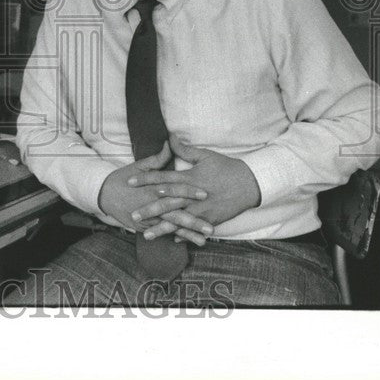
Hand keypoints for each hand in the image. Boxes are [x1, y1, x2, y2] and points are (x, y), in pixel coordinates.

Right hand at [98, 143, 210, 245]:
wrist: (103, 194)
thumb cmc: (122, 178)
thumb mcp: (139, 165)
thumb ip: (157, 158)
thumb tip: (169, 143)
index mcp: (152, 187)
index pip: (174, 188)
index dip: (189, 191)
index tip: (205, 193)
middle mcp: (150, 204)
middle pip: (175, 213)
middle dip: (193, 221)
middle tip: (210, 227)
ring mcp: (146, 218)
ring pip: (170, 227)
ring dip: (187, 234)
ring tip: (203, 241)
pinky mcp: (142, 227)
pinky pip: (160, 233)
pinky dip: (173, 238)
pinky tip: (187, 243)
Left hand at [127, 133, 262, 240]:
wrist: (250, 184)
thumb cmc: (226, 168)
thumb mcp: (205, 156)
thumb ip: (185, 150)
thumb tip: (170, 138)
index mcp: (190, 178)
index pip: (163, 178)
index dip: (145, 179)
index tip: (130, 182)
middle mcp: (193, 195)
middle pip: (167, 203)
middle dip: (149, 209)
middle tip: (132, 214)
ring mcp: (202, 209)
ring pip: (179, 220)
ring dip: (162, 228)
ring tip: (147, 235)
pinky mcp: (211, 219)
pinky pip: (195, 229)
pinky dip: (185, 235)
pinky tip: (173, 240)